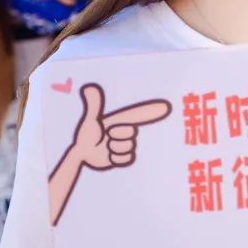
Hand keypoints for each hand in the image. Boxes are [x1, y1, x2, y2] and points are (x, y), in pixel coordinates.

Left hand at [50, 84, 172, 224]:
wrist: (82, 155)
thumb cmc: (86, 136)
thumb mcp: (90, 120)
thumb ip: (93, 105)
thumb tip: (89, 88)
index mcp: (121, 120)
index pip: (138, 114)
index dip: (152, 110)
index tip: (166, 107)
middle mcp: (126, 131)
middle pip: (131, 134)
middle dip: (116, 136)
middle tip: (106, 136)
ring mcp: (126, 145)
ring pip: (128, 148)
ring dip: (114, 149)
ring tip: (105, 147)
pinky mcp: (124, 158)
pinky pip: (126, 159)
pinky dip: (115, 160)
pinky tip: (109, 157)